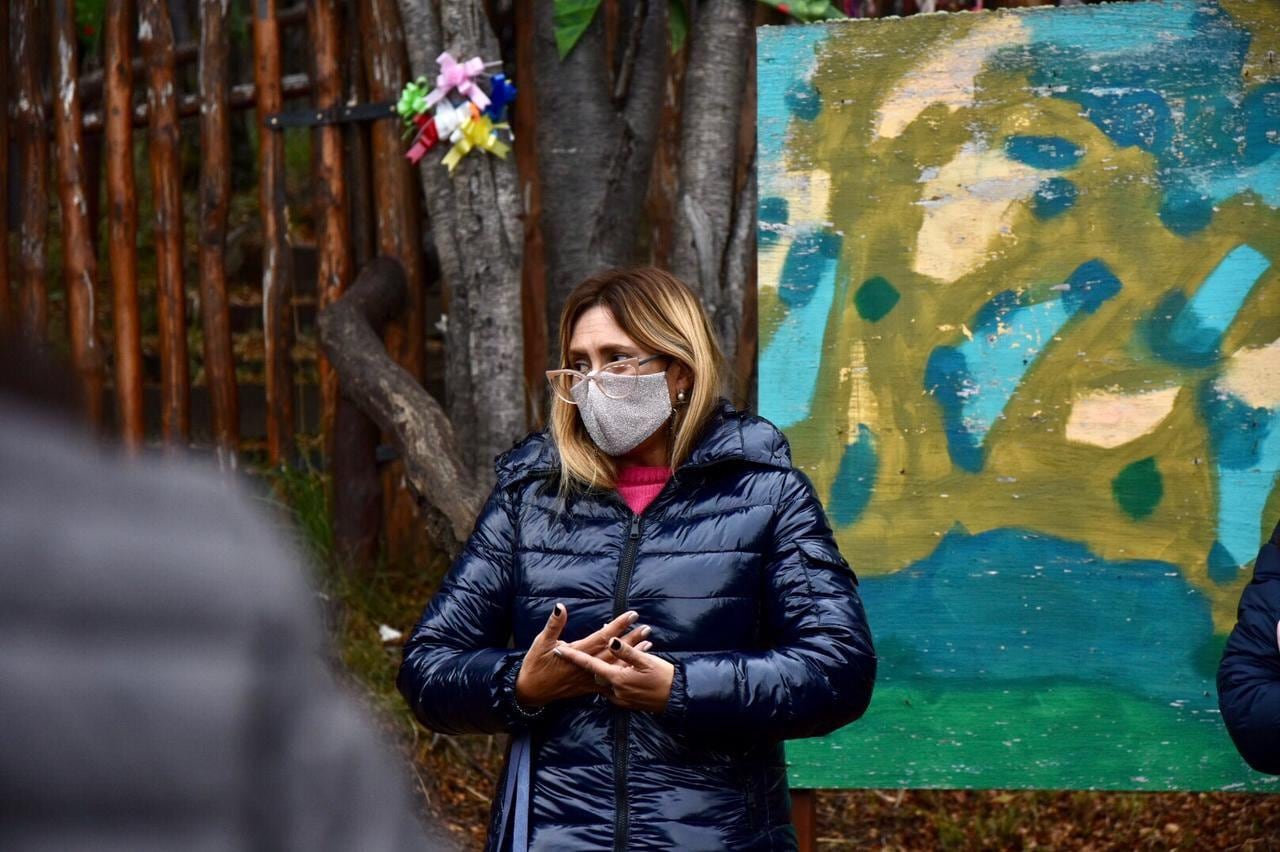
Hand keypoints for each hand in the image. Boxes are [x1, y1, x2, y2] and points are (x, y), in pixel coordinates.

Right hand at [514, 604, 651, 706]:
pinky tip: (633, 667)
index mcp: (576, 653)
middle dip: (631, 639)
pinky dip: (622, 671)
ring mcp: (588, 679)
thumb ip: (554, 625)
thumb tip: (560, 607)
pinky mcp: (588, 687)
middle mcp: (585, 667)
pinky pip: (609, 680)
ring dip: (631, 655)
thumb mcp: (541, 642)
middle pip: (613, 651)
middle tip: (647, 628)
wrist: (530, 691)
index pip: (602, 637)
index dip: (618, 625)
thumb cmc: (534, 664)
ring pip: (614, 666)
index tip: (632, 615)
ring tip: (648, 645)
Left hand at [553, 636, 674, 712]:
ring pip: (603, 680)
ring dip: (599, 667)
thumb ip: (627, 651)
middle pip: (594, 673)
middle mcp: (615, 690)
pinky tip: (613, 669)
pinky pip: (612, 687)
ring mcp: (620, 698)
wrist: (676, 699)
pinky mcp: (625, 702)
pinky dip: (610, 676)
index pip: (590, 664)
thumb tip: (611, 640)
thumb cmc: (663, 677)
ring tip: (596, 656)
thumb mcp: (646, 661)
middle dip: (586, 660)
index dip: (573, 656)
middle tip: (575, 647)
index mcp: (617, 678)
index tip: (558, 649)